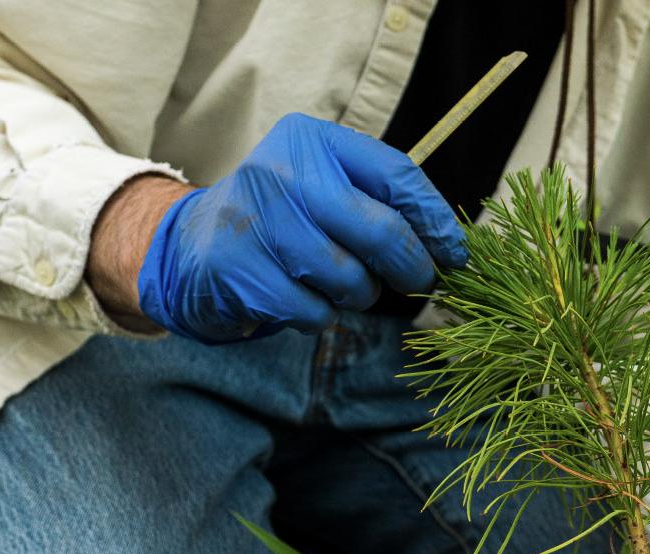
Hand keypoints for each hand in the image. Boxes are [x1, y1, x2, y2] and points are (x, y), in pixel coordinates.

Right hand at [104, 114, 467, 342]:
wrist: (191, 247)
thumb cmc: (282, 221)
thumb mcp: (324, 190)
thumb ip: (379, 204)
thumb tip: (452, 247)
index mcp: (312, 141)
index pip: (396, 175)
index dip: (436, 220)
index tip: (457, 253)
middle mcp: (282, 172)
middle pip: (382, 230)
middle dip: (412, 267)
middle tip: (419, 282)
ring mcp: (257, 220)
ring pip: (350, 279)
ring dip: (358, 294)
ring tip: (339, 284)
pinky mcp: (240, 269)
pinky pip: (313, 311)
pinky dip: (318, 315)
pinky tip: (298, 299)